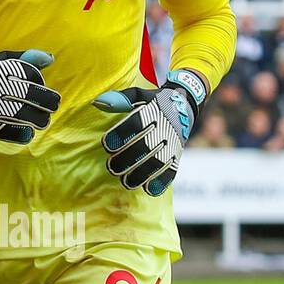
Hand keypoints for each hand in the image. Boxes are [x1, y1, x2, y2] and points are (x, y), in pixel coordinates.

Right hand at [0, 49, 59, 143]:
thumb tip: (50, 58)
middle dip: (49, 106)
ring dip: (40, 121)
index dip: (47, 93)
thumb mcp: (3, 61)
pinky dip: (25, 135)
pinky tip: (28, 132)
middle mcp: (5, 91)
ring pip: (31, 119)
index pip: (39, 84)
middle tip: (50, 109)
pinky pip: (16, 134)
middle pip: (40, 102)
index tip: (49, 96)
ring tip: (41, 121)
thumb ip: (27, 59)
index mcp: (9, 74)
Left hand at [93, 68, 206, 195]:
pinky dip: (160, 181)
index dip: (120, 134)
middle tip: (112, 167)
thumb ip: (120, 99)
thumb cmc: (154, 101)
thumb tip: (98, 103)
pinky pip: (171, 170)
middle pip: (145, 145)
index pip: (136, 123)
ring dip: (141, 173)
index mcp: (154, 111)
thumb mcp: (139, 95)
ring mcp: (173, 143)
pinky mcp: (177, 155)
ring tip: (125, 181)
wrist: (184, 104)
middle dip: (127, 158)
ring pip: (157, 161)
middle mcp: (165, 128)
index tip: (106, 144)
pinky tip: (147, 188)